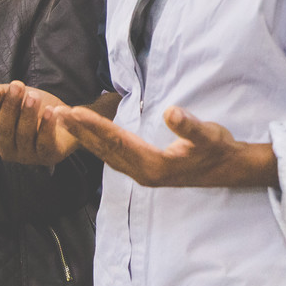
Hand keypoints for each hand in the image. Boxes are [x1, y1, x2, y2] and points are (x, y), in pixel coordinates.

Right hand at [0, 78, 76, 166]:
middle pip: (4, 129)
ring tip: (33, 96)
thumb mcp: (5, 97)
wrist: (64, 117)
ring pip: (24, 135)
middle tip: (18, 86)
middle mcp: (7, 151)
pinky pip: (45, 143)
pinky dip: (47, 127)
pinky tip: (53, 111)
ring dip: (28, 114)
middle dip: (10, 107)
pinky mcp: (48, 156)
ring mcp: (28, 156)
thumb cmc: (30, 107)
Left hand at [57, 105, 277, 187]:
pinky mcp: (145, 171)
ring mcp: (142, 174)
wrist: (230, 170)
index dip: (93, 125)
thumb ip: (189, 127)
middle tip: (55, 114)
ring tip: (65, 122)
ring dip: (85, 137)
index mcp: (153, 164)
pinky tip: (90, 136)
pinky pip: (113, 156)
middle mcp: (142, 172)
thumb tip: (172, 112)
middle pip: (104, 149)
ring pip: (106, 155)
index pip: (116, 141)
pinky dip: (98, 144)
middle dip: (80, 131)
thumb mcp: (208, 135)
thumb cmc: (218, 150)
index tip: (73, 112)